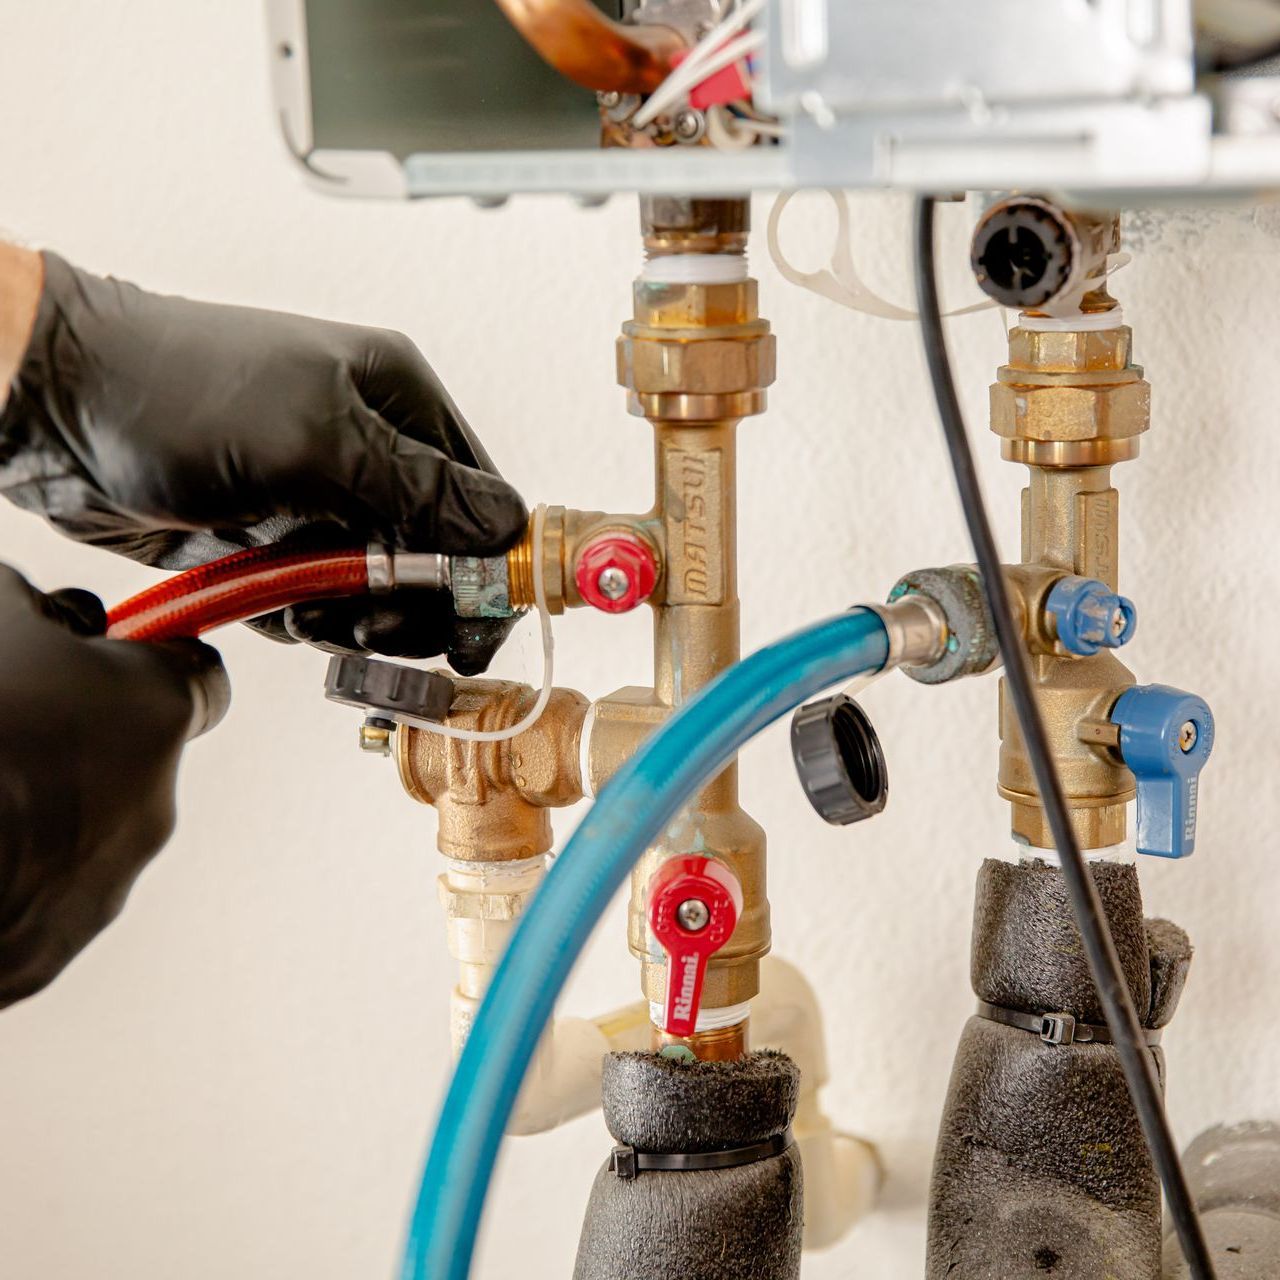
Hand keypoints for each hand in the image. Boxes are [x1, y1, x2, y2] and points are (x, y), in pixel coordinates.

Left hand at [0, 253, 527, 672]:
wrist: (55, 410)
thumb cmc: (170, 391)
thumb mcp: (314, 438)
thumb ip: (418, 490)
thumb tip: (504, 525)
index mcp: (398, 401)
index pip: (482, 497)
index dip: (484, 565)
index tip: (468, 620)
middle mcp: (371, 449)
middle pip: (440, 555)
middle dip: (414, 601)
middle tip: (374, 621)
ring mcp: (324, 497)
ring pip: (384, 588)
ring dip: (355, 613)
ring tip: (307, 605)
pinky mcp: (280, 539)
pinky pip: (325, 599)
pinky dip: (306, 615)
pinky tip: (274, 599)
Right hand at [0, 565, 227, 1007]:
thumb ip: (30, 608)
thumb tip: (32, 610)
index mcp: (158, 710)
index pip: (199, 675)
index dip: (152, 658)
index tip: (106, 654)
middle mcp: (154, 801)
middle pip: (133, 752)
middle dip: (78, 734)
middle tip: (8, 718)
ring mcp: (106, 882)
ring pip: (85, 826)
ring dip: (40, 805)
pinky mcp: (51, 949)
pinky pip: (39, 894)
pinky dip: (7, 871)